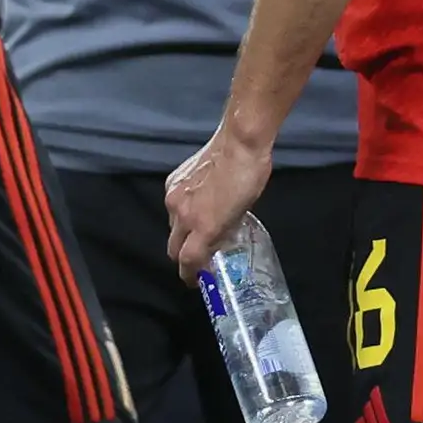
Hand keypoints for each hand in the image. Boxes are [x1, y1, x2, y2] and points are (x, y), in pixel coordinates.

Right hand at [164, 127, 272, 278]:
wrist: (239, 142)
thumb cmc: (250, 178)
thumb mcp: (242, 213)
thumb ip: (224, 231)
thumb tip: (216, 241)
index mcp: (203, 227)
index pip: (188, 261)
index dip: (190, 275)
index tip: (195, 280)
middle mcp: (181, 215)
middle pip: (173, 248)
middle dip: (183, 257)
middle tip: (197, 257)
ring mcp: (173, 196)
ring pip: (172, 225)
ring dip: (183, 231)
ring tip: (202, 223)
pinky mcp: (172, 180)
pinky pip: (173, 204)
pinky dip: (182, 209)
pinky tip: (197, 201)